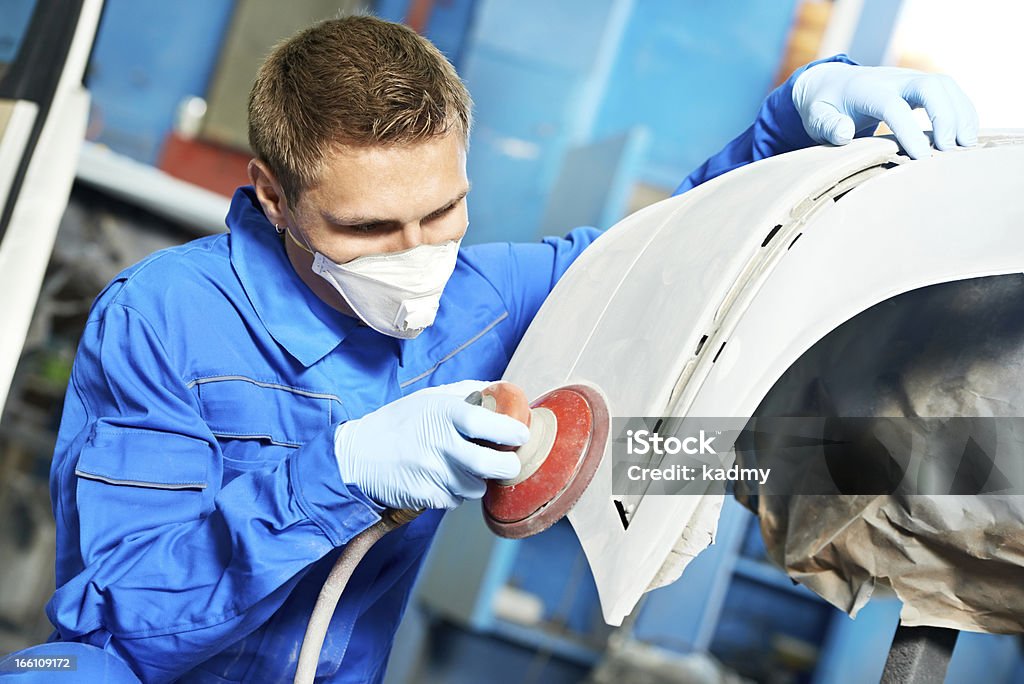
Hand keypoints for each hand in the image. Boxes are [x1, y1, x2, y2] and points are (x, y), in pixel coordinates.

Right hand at [334, 380, 527, 509]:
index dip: (509, 429)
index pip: (485, 422)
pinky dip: (457, 492)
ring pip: (476, 487)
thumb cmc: (399, 422)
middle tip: (510, 462)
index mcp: (442, 414)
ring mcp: (433, 473)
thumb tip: (502, 389)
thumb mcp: (430, 398)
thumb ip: (467, 393)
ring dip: (478, 481)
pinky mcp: (426, 496)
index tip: (522, 433)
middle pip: (489, 464)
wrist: (359, 455)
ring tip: (466, 468)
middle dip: (508, 466)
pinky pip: (456, 501)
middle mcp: (439, 444)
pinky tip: (444, 478)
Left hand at [792, 62, 977, 159]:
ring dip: (961, 114)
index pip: (893, 106)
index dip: (909, 130)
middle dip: (945, 116)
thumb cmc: (825, 106)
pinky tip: (966, 136)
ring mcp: (910, 79)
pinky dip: (962, 111)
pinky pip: (949, 92)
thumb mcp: (816, 117)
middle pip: (930, 87)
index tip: (922, 157)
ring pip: (945, 86)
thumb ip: (827, 125)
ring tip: (967, 146)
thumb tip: (844, 133)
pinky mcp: (921, 86)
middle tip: (952, 149)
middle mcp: (893, 79)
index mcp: (866, 90)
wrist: (833, 82)